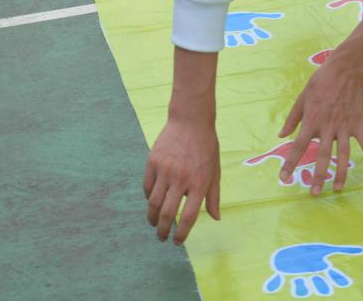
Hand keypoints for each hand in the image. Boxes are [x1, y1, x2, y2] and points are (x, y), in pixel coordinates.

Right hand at [143, 117, 220, 244]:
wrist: (191, 120)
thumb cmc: (206, 147)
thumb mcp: (215, 171)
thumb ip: (214, 196)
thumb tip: (216, 218)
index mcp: (199, 184)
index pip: (188, 217)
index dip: (182, 233)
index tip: (177, 241)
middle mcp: (181, 179)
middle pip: (167, 214)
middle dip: (163, 230)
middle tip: (161, 237)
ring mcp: (165, 170)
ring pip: (153, 203)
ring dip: (152, 218)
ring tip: (154, 224)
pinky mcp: (153, 162)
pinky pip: (147, 187)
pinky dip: (148, 198)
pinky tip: (151, 202)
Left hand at [278, 52, 362, 194]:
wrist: (345, 71)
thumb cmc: (320, 83)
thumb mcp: (301, 98)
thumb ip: (292, 119)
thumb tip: (281, 135)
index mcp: (311, 122)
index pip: (298, 148)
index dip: (290, 164)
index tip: (284, 179)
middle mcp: (327, 128)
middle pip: (322, 157)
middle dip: (318, 177)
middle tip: (315, 193)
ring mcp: (345, 128)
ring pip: (343, 155)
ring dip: (341, 173)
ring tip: (338, 189)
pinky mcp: (358, 125)